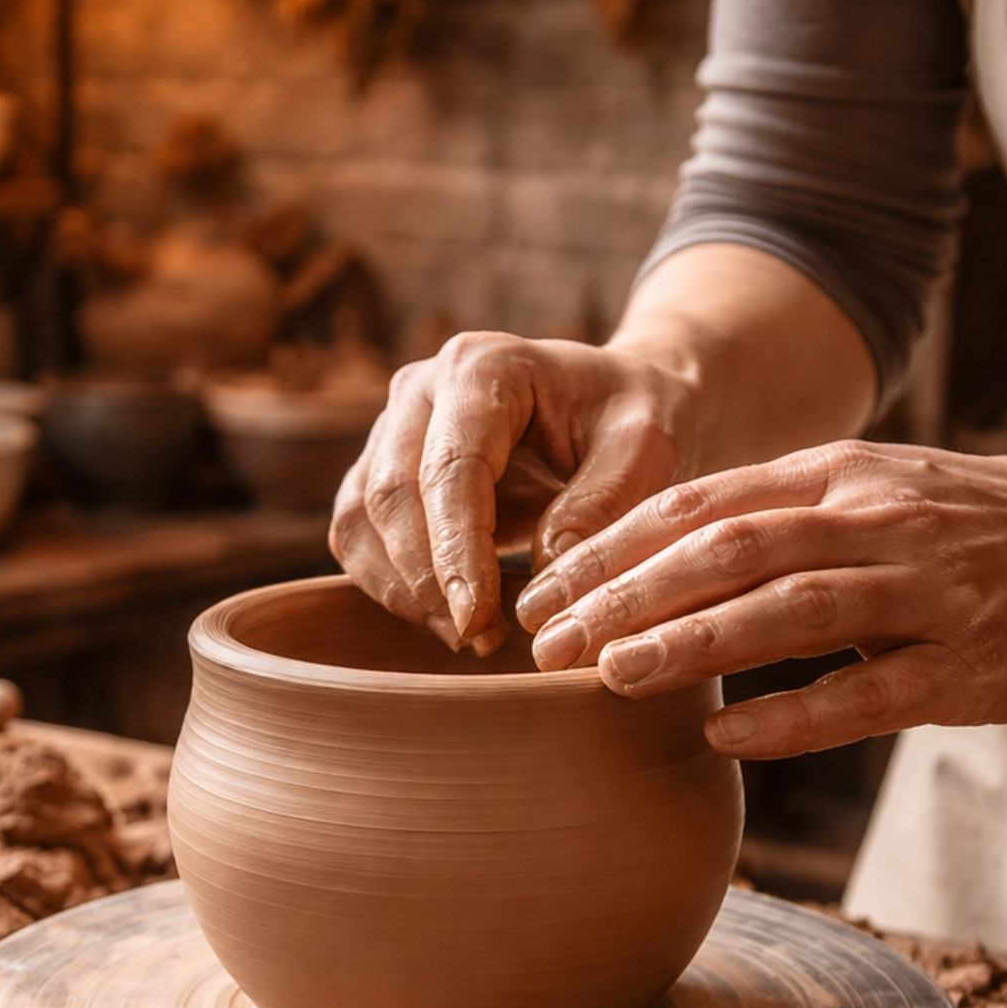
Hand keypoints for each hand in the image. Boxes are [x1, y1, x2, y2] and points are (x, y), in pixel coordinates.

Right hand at [330, 332, 701, 652]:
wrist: (617, 406)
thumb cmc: (634, 420)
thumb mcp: (647, 449)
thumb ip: (602, 503)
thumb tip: (544, 573)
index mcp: (484, 367)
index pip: (450, 469)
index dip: (456, 551)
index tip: (476, 619)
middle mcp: (421, 388)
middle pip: (390, 496)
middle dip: (427, 581)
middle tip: (478, 640)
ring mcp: (393, 428)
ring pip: (360, 520)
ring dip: (401, 591)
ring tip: (467, 637)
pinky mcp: (382, 470)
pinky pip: (359, 537)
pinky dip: (392, 587)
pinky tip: (448, 619)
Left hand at [515, 437, 1006, 755]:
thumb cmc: (985, 527)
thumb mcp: (884, 489)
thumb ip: (787, 512)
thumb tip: (666, 556)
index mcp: (846, 473)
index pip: (704, 500)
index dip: (614, 545)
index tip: (545, 584)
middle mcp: (879, 519)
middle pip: (727, 547)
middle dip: (625, 593)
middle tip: (546, 640)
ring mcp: (927, 591)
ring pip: (787, 608)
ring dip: (689, 642)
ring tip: (608, 676)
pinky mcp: (968, 666)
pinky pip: (866, 692)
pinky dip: (790, 714)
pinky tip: (723, 735)